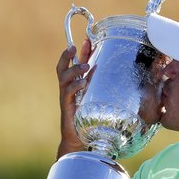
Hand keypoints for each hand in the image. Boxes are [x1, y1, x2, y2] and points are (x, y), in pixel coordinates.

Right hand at [55, 39, 92, 157]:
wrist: (78, 139)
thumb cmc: (88, 120)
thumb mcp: (95, 100)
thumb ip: (100, 89)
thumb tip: (116, 77)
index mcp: (74, 86)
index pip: (74, 64)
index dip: (79, 52)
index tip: (87, 39)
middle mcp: (68, 90)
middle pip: (62, 68)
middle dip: (67, 56)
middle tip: (75, 48)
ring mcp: (65, 99)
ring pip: (64, 78)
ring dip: (74, 69)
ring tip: (85, 66)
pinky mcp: (67, 108)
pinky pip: (67, 93)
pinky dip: (75, 86)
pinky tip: (83, 83)